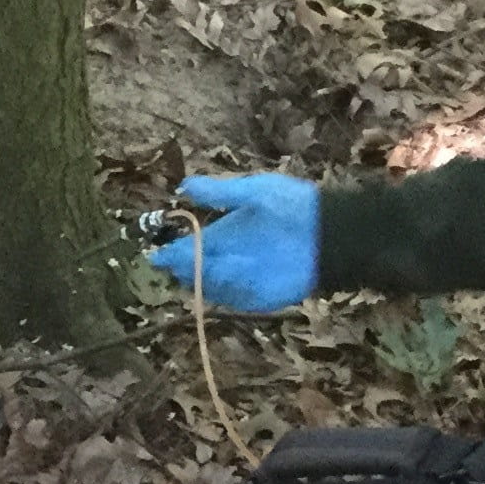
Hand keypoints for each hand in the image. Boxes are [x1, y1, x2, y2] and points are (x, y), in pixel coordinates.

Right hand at [145, 172, 316, 313]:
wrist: (328, 230)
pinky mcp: (260, 297)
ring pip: (211, 286)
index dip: (172, 253)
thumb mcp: (253, 191)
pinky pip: (235, 297)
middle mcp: (228, 260)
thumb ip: (219, 191)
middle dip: (183, 268)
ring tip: (197, 265)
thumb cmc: (292, 205)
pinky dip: (228, 287)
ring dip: (203, 278)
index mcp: (223, 236)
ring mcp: (243, 280)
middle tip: (175, 262)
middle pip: (195, 272)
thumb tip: (183, 186)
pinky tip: (228, 271)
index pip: (189, 249)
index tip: (156, 255)